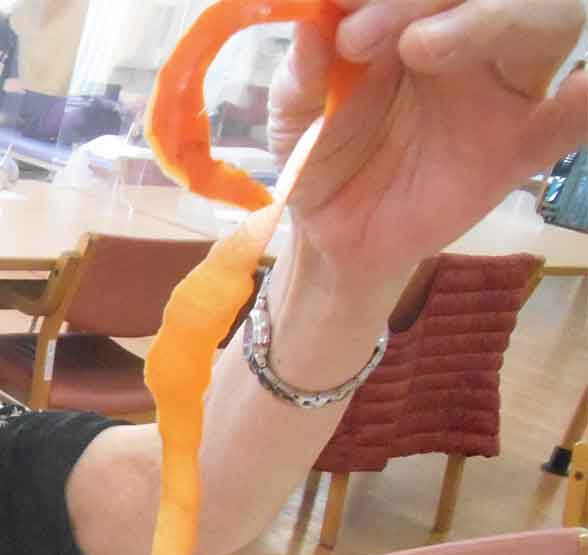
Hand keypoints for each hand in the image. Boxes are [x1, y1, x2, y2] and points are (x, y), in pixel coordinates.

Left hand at [269, 0, 586, 284]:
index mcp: (411, 18)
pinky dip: (583, 103)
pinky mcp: (518, 148)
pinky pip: (568, 121)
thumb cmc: (321, 152)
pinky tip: (582, 87)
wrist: (335, 232)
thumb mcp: (295, 114)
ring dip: (493, 17)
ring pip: (544, 23)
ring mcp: (500, 90)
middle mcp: (468, 39)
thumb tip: (310, 26)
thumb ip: (302, 73)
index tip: (336, 3)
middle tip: (358, 35)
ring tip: (421, 46)